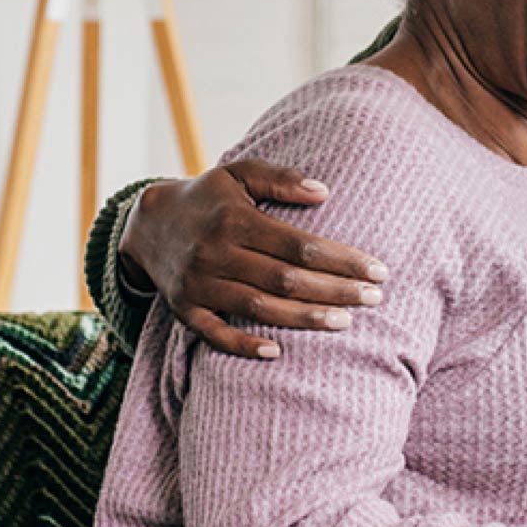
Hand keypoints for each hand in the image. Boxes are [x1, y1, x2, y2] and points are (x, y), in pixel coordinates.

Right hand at [117, 160, 389, 359]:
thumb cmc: (208, 197)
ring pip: (258, 308)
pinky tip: (277, 353)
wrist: (148, 222)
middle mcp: (215, 252)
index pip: (299, 245)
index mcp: (234, 218)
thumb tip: (325, 191)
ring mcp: (199, 283)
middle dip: (335, 291)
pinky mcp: (185, 308)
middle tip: (375, 299)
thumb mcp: (239, 173)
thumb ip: (280, 179)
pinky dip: (244, 345)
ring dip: (304, 319)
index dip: (341, 259)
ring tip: (345, 322)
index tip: (378, 270)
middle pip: (285, 279)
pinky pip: (214, 334)